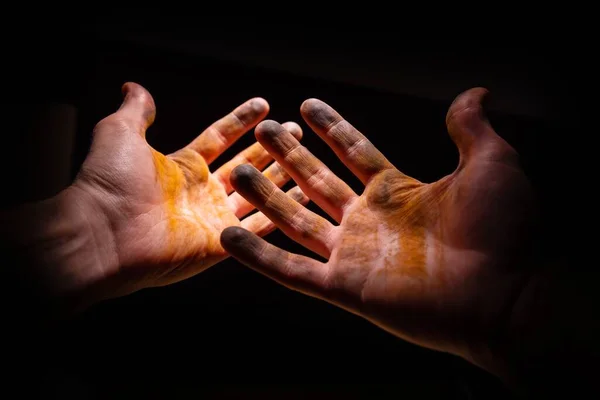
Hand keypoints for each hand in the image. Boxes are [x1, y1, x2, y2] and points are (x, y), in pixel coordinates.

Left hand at [7, 82, 306, 312]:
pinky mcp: (224, 243)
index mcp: (184, 166)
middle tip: (296, 130)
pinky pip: (261, 227)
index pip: (220, 137)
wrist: (106, 234)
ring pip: (260, 194)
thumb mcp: (121, 133)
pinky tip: (306, 195)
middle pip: (246, 165)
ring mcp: (215, 219)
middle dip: (270, 147)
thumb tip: (135, 87)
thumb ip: (136, 110)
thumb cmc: (110, 183)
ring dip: (283, 176)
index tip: (264, 104)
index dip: (241, 120)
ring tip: (307, 157)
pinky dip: (283, 211)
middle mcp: (203, 191)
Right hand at [220, 88, 534, 365]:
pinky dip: (259, 257)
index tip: (308, 105)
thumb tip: (475, 92)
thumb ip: (471, 129)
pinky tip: (229, 237)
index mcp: (397, 191)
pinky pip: (292, 272)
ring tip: (237, 170)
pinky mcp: (344, 288)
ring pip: (296, 221)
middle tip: (264, 128)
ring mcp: (353, 254)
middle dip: (290, 155)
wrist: (504, 295)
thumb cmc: (503, 231)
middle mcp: (368, 221)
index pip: (354, 151)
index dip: (332, 127)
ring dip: (266, 197)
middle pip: (317, 181)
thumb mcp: (491, 164)